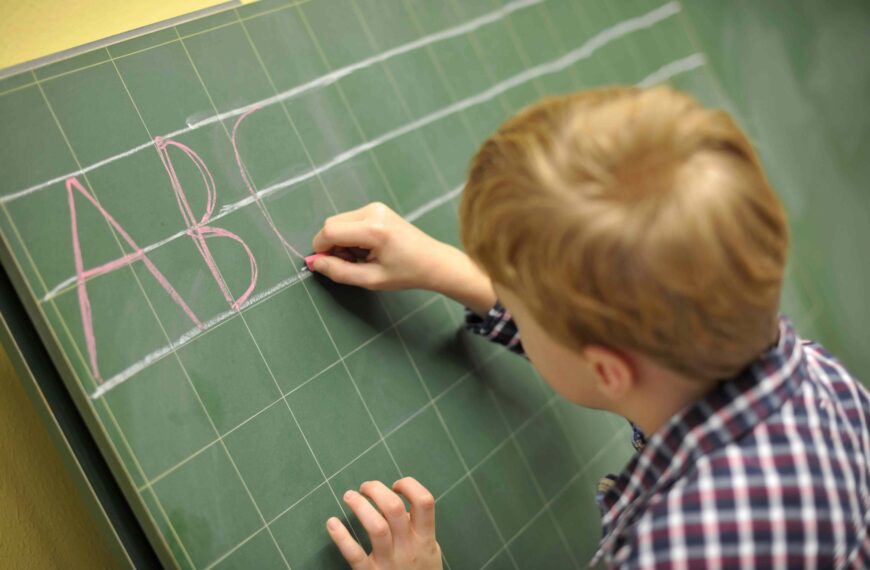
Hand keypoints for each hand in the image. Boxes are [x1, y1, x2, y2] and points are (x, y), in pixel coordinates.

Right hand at [310, 202, 496, 314]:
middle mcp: (373, 212)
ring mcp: (376, 207)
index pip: (329, 232)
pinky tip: (367, 249)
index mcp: (373, 229)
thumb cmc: (406, 273)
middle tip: (351, 264)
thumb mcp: (371, 279)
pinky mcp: (377, 209)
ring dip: (341, 241)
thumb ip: (339, 272)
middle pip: (331, 224)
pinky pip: (350, 220)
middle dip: (332, 246)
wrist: (434, 262)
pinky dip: (350, 236)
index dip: (322, 250)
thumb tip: (313, 263)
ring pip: (339, 222)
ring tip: (362, 258)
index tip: (329, 266)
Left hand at [327, 477, 442, 569]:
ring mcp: (389, 562)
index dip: (409, 486)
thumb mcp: (429, 550)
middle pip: (394, 509)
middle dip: (378, 490)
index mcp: (425, 538)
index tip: (396, 486)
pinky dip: (341, 537)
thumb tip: (402, 504)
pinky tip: (332, 523)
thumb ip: (419, 528)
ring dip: (360, 506)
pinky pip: (355, 555)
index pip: (424, 501)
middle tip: (366, 487)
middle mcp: (408, 548)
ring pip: (377, 527)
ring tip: (349, 496)